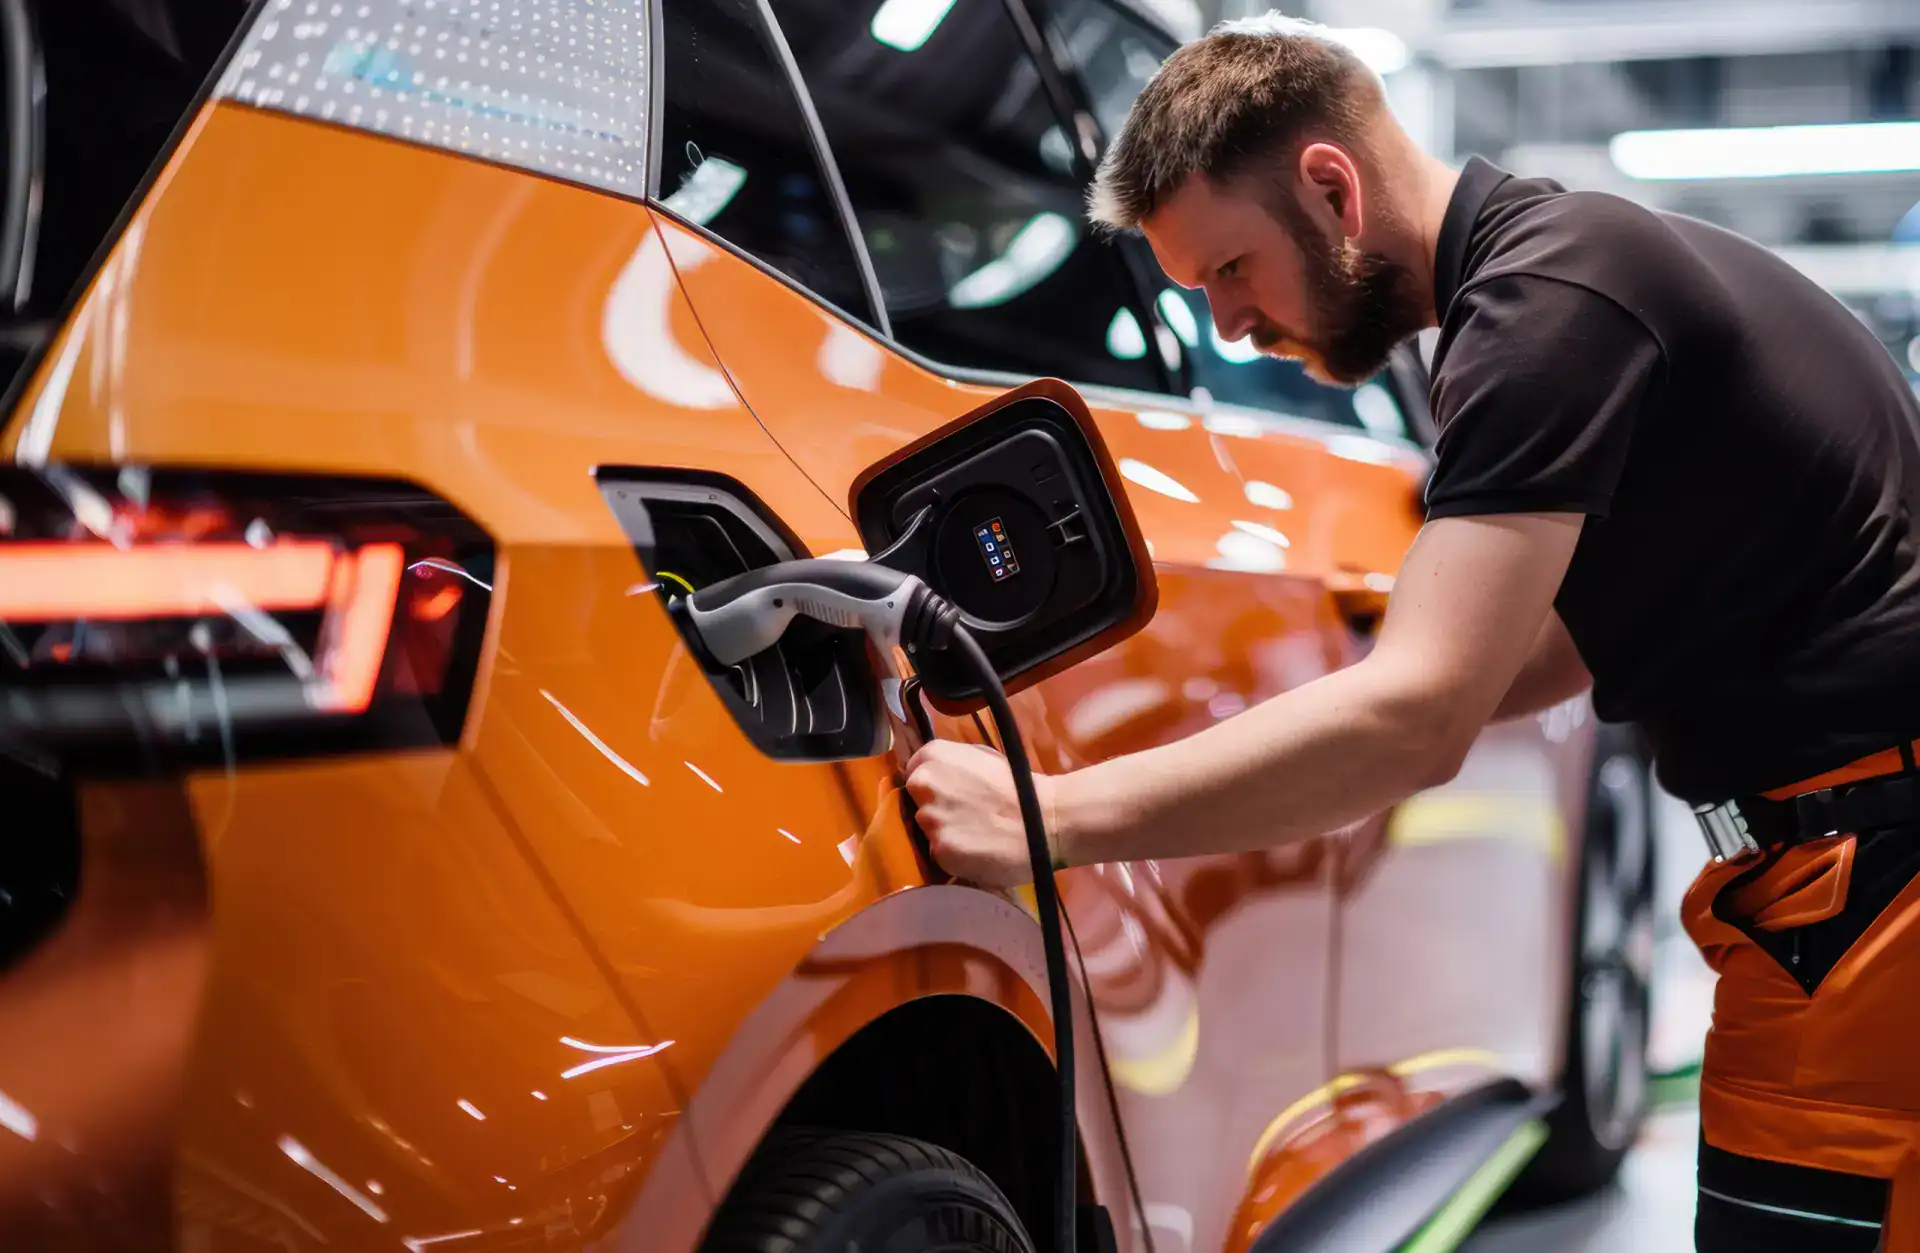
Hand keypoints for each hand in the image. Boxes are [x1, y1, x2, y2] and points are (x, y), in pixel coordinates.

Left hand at [904, 740, 1058, 887]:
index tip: (949, 792)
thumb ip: (950, 763)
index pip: (913, 770)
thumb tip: (930, 773)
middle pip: (915, 800)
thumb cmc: (1019, 786)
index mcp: (934, 755)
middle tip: (964, 814)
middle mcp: (925, 783)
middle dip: (934, 807)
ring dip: (944, 831)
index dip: (931, 784)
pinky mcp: (940, 849)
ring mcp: (930, 818)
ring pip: (926, 828)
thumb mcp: (982, 757)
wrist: (1046, 821)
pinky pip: (938, 853)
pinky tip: (976, 849)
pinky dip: (954, 853)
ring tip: (974, 833)